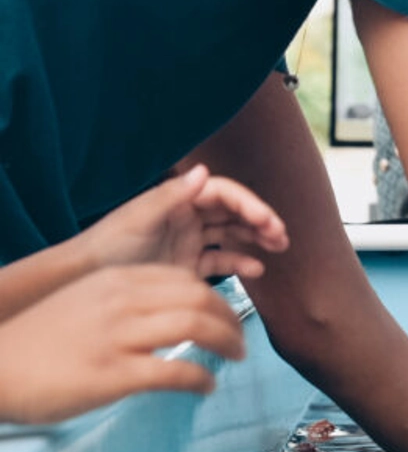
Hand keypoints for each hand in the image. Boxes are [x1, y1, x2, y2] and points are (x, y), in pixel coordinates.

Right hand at [0, 264, 244, 423]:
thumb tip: (165, 314)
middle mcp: (120, 301)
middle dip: (230, 318)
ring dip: (226, 342)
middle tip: (241, 339)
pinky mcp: (113, 373)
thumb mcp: (84, 302)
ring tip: (236, 357)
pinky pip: (176, 370)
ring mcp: (117, 336)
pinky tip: (208, 386)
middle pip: (200, 298)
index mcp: (115, 281)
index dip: (216, 296)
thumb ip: (123, 301)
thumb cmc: (38, 342)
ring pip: (195, 326)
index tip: (227, 313)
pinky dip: (202, 377)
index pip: (184, 279)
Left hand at [77, 165, 287, 279]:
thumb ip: (172, 195)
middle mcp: (187, 217)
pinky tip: (256, 270)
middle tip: (280, 234)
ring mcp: (189, 241)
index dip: (248, 204)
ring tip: (278, 246)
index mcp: (178, 200)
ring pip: (232, 234)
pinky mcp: (188, 266)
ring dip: (256, 237)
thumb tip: (204, 170)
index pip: (223, 194)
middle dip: (260, 220)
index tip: (265, 219)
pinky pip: (221, 262)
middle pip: (233, 212)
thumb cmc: (107, 245)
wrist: (84, 280)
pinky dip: (240, 264)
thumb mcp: (139, 218)